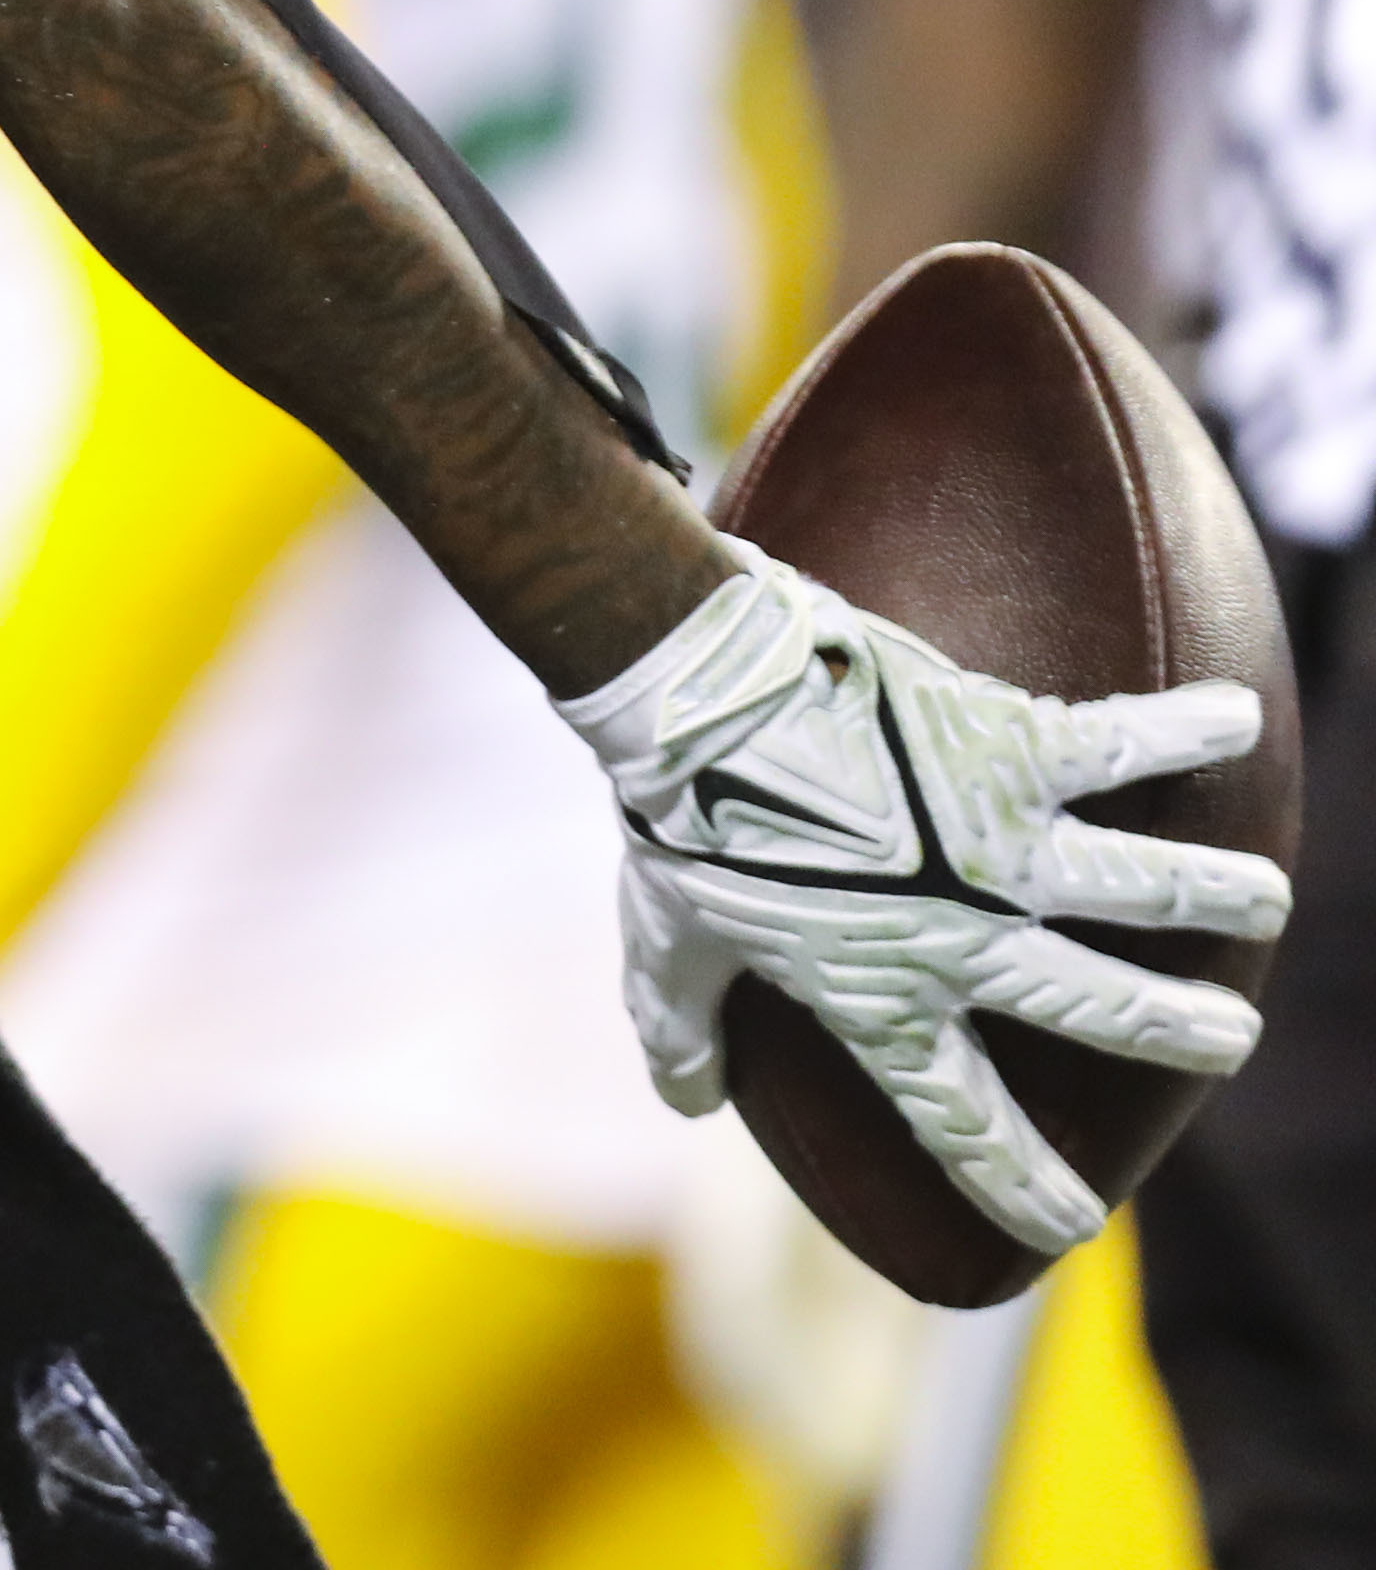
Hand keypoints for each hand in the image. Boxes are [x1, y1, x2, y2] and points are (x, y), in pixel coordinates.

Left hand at [556, 550, 1289, 1253]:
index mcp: (879, 995)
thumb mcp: (666, 946)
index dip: (1017, 1182)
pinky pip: (1117, 742)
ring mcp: (997, 845)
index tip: (1073, 1226)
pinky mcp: (1008, 749)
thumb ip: (679, 1029)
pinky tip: (1236, 719)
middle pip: (1093, 1006)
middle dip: (1173, 1030)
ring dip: (1211, 894)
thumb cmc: (676, 822)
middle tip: (1232, 1039)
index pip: (960, 1120)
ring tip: (1262, 899)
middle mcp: (960, 937)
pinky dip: (1184, 730)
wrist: (693, 702)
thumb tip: (686, 1101)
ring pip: (1140, 885)